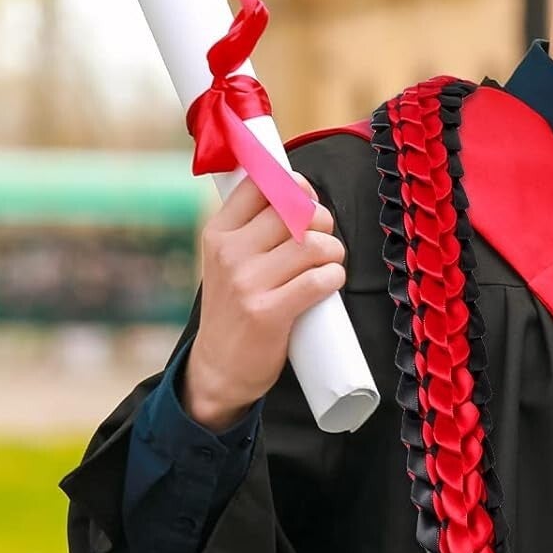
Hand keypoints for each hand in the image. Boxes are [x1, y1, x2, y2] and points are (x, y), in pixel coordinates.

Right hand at [181, 175, 345, 429]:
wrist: (219, 368)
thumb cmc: (236, 307)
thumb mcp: (229, 260)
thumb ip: (255, 228)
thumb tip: (301, 192)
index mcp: (218, 233)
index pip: (260, 184)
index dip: (295, 186)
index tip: (307, 199)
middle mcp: (229, 253)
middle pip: (295, 212)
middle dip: (322, 222)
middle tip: (323, 241)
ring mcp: (247, 282)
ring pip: (313, 245)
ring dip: (334, 252)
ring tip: (328, 264)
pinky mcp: (268, 312)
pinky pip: (319, 280)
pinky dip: (334, 278)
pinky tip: (328, 284)